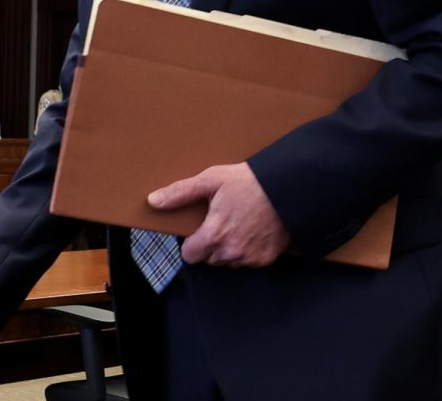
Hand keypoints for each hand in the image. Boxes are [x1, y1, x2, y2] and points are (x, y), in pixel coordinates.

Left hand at [150, 162, 289, 267]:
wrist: (288, 187)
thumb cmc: (249, 181)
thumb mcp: (212, 179)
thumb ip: (181, 192)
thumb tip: (153, 200)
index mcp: (214, 235)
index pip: (189, 256)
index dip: (192, 243)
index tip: (201, 229)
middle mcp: (230, 252)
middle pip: (210, 259)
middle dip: (212, 245)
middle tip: (224, 222)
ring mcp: (250, 258)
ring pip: (229, 262)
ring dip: (230, 250)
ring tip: (240, 225)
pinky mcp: (266, 259)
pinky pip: (249, 262)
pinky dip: (249, 251)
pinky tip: (255, 231)